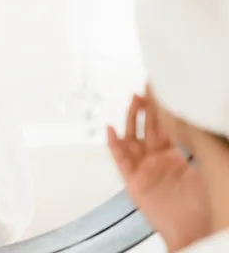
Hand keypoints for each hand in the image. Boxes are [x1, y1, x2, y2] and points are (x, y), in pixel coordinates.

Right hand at [107, 91, 210, 251]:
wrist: (193, 232)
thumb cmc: (204, 204)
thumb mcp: (207, 164)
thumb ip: (195, 140)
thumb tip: (188, 116)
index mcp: (175, 156)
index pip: (166, 125)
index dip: (163, 106)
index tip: (160, 88)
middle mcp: (158, 159)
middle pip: (149, 127)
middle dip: (147, 106)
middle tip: (146, 85)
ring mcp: (144, 169)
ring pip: (133, 138)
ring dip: (131, 119)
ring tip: (133, 100)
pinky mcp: (133, 181)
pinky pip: (120, 160)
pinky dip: (113, 145)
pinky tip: (110, 130)